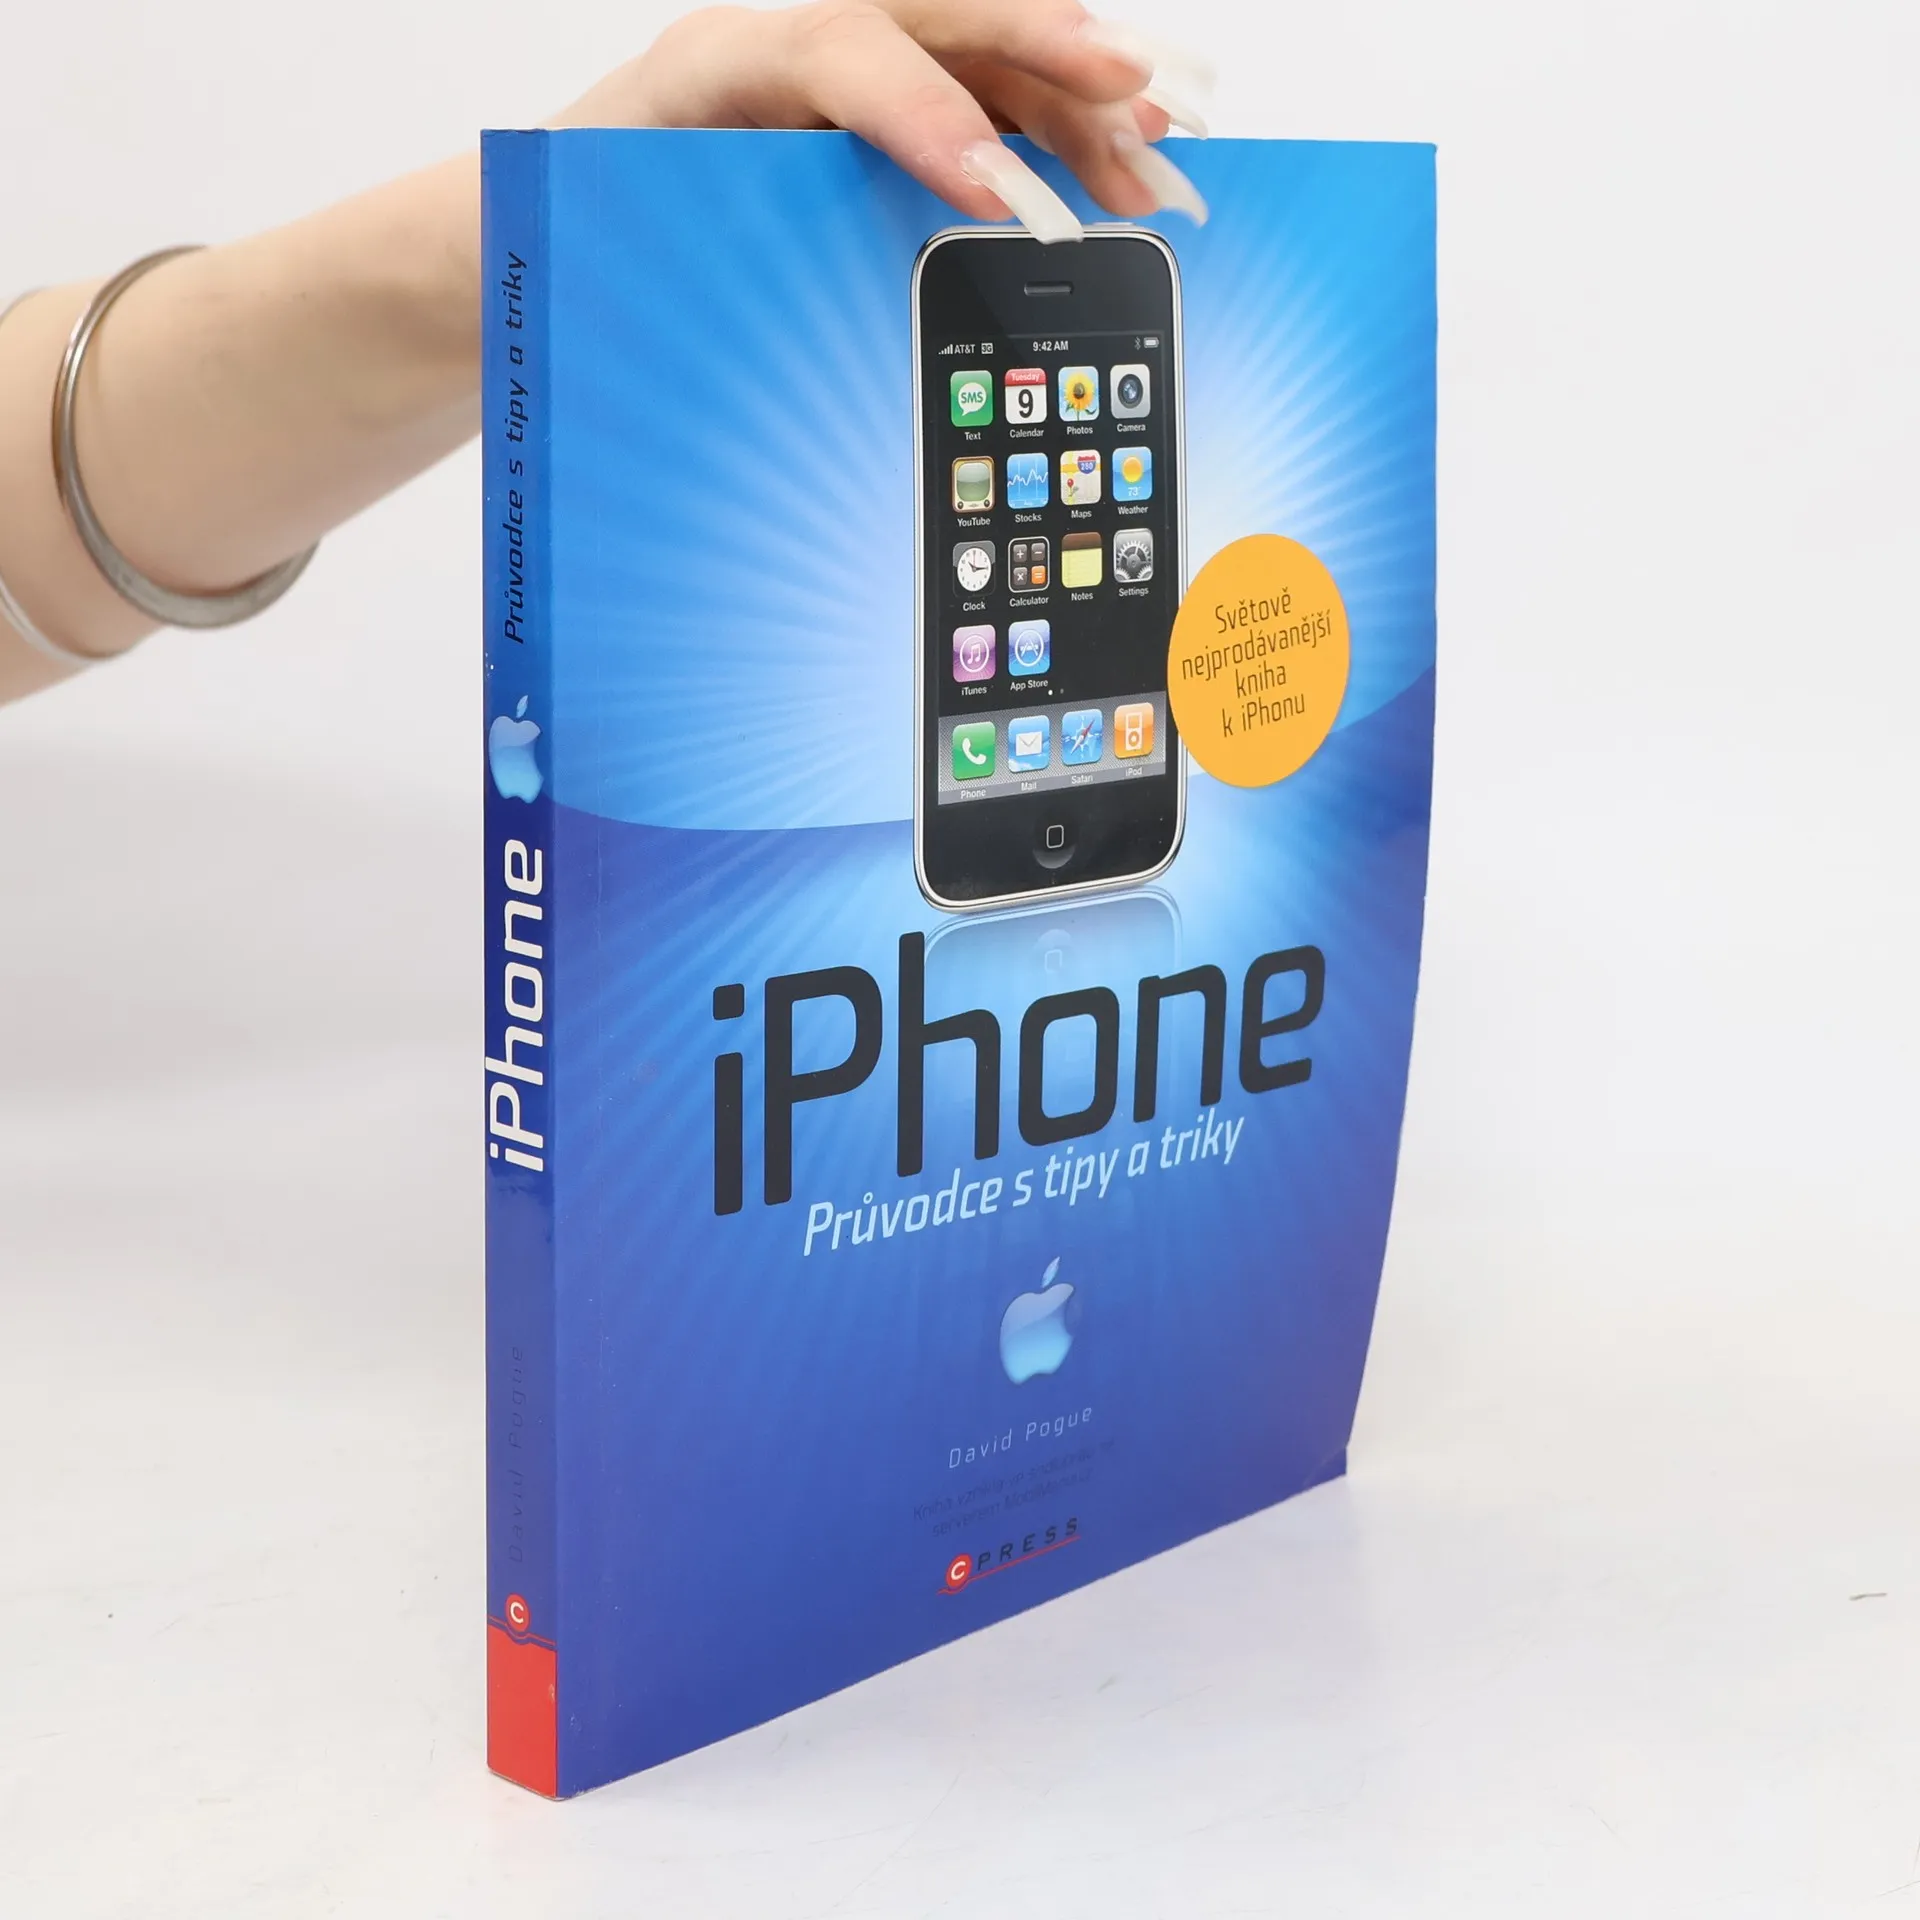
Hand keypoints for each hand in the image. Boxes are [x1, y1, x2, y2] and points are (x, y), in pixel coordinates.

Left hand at [551, 1, 1211, 237]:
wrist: (554, 221)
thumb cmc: (594, 228)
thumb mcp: (629, 242)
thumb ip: (719, 255)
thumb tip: (807, 336)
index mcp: (718, 66)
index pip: (842, 52)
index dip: (931, 113)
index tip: (1000, 191)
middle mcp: (791, 51)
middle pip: (941, 19)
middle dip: (1049, 61)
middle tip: (1134, 112)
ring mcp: (843, 77)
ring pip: (980, 55)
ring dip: (1075, 103)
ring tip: (1151, 156)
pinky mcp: (878, 114)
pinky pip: (981, 97)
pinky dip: (1054, 128)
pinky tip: (1117, 153)